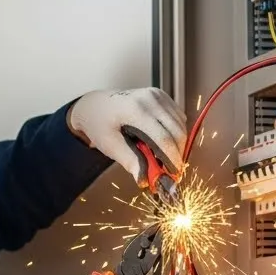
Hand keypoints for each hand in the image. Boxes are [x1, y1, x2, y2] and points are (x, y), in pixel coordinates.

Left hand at [68, 87, 188, 178]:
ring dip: (177, 143)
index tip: (174, 174)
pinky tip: (162, 141)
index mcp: (135, 110)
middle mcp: (149, 99)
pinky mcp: (161, 95)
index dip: (172, 158)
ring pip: (181, 124)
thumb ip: (129, 161)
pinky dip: (175, 131)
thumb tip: (145, 179)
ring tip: (163, 156)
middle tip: (171, 169)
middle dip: (178, 153)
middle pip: (177, 131)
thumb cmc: (99, 124)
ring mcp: (157, 95)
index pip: (163, 138)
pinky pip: (178, 117)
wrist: (94, 105)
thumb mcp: (109, 145)